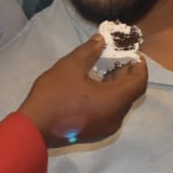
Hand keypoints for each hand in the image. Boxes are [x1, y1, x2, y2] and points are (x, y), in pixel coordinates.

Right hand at [17, 35, 147, 148]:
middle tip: (114, 56)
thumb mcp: (71, 66)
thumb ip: (90, 50)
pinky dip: (108, 97)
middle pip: (130, 92)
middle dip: (125, 73)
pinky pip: (110, 111)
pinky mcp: (96, 132)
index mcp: (114, 101)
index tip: (130, 52)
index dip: (138, 65)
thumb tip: (102, 40)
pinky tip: (93, 86)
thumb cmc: (54, 95)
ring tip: (103, 69)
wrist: (33, 128)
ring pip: (120, 103)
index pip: (139, 81)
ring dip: (116, 85)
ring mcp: (106, 127)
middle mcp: (116, 117)